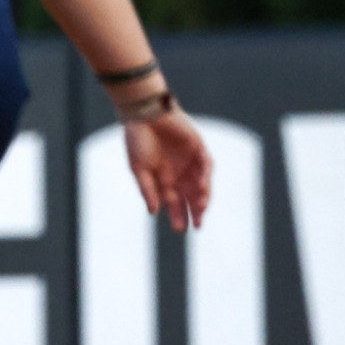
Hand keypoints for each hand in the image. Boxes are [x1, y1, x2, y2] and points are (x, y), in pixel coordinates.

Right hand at [123, 105, 210, 231]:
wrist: (144, 113)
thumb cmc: (138, 140)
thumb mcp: (139, 169)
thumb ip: (148, 189)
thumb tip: (154, 212)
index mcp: (163, 178)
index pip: (174, 202)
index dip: (178, 216)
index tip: (180, 230)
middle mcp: (179, 172)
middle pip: (191, 197)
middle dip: (195, 212)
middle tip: (197, 226)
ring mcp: (190, 161)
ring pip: (201, 184)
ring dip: (202, 197)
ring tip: (201, 208)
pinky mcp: (198, 148)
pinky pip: (206, 165)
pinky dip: (205, 177)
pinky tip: (201, 188)